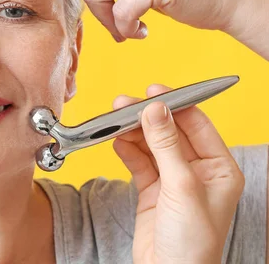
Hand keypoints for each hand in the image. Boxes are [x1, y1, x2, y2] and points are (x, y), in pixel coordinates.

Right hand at [111, 84, 243, 262]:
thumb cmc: (191, 242)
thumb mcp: (181, 187)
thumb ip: (166, 145)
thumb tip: (156, 110)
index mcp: (219, 169)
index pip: (198, 125)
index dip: (176, 106)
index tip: (155, 92)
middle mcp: (197, 171)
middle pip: (170, 132)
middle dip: (148, 118)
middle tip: (126, 105)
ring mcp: (173, 180)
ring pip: (151, 145)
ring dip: (133, 132)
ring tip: (115, 121)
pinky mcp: (152, 190)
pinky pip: (138, 162)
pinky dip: (127, 150)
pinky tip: (117, 141)